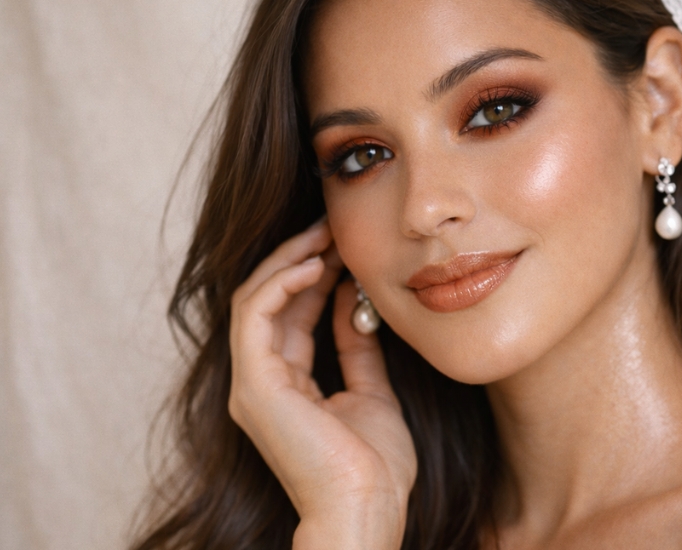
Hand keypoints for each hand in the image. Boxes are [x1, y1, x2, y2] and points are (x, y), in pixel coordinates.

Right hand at [227, 218, 416, 548]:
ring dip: (290, 261)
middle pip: (270, 300)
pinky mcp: (256, 384)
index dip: (315, 275)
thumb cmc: (374, 467)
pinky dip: (282, 283)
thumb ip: (357, 350)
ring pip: (255, 299)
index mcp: (287, 385)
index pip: (291, 314)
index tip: (345, 245)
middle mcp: (262, 381)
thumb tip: (355, 305)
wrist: (367, 508)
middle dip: (300, 257)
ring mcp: (254, 383)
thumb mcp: (371, 392)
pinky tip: (316, 265)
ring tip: (325, 236)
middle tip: (331, 226)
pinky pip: (256, 316)